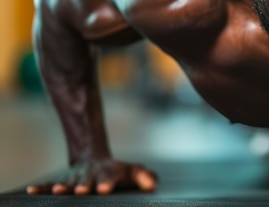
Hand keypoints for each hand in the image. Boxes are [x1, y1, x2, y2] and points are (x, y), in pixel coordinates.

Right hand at [26, 158, 157, 194]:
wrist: (96, 160)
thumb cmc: (119, 171)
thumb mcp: (134, 171)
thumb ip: (145, 177)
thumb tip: (153, 185)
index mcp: (109, 174)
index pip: (109, 179)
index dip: (107, 183)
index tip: (104, 189)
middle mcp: (90, 176)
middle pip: (87, 181)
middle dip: (84, 186)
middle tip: (82, 190)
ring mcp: (75, 179)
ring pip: (68, 183)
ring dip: (63, 187)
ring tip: (58, 191)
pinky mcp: (63, 181)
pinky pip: (49, 184)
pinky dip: (41, 188)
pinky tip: (32, 191)